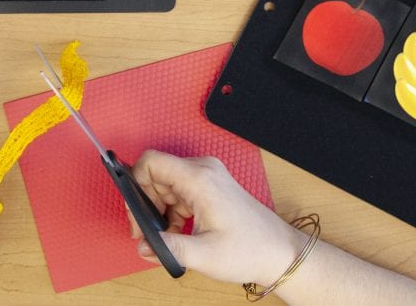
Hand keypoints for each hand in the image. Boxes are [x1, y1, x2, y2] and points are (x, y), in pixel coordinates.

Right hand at [128, 150, 305, 285]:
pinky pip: (178, 192)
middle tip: (146, 233)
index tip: (137, 213)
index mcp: (199, 178)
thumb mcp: (204, 254)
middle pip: (156, 174)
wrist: (279, 252)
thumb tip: (143, 246)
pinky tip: (178, 233)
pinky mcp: (210, 186)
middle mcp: (203, 170)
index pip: (151, 162)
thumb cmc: (250, 249)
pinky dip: (171, 211)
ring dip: (158, 210)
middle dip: (145, 203)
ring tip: (166, 237)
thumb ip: (168, 248)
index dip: (136, 184)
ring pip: (166, 184)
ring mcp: (207, 176)